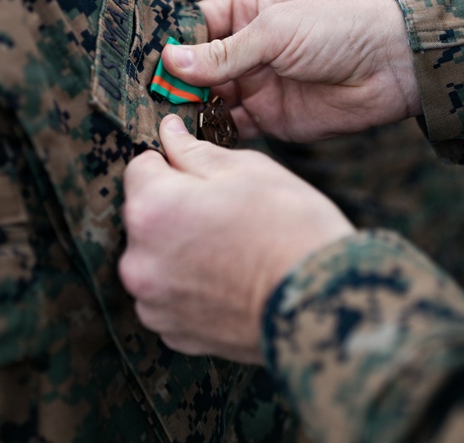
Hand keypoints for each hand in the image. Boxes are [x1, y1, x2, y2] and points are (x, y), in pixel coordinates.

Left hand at [119, 115, 353, 362]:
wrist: (325, 306)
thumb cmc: (290, 228)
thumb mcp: (246, 170)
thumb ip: (195, 151)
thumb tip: (169, 131)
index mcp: (150, 209)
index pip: (140, 167)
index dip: (173, 165)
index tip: (204, 178)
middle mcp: (138, 258)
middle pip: (145, 216)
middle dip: (175, 210)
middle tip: (227, 217)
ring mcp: (151, 301)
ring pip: (155, 259)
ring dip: (178, 252)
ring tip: (230, 254)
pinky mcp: (171, 332)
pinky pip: (169, 298)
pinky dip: (189, 289)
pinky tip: (228, 284)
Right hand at [163, 0, 420, 141]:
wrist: (394, 68)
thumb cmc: (339, 28)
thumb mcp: (275, 31)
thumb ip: (222, 53)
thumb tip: (170, 61)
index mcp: (246, 10)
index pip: (193, 27)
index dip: (170, 44)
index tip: (142, 62)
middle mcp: (245, 48)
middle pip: (194, 67)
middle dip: (172, 82)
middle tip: (144, 98)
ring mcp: (255, 84)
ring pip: (207, 99)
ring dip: (187, 109)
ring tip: (159, 121)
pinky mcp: (267, 119)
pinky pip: (229, 128)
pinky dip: (210, 133)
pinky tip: (189, 138)